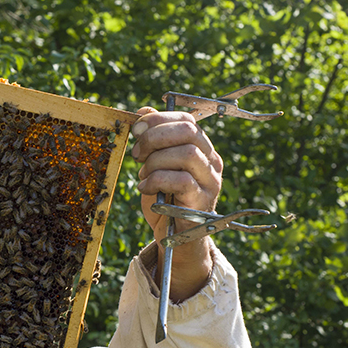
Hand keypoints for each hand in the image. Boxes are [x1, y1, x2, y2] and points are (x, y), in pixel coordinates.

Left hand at [131, 106, 222, 300]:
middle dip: (155, 138)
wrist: (173, 236)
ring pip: (186, 154)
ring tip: (143, 175)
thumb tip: (143, 111)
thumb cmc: (163, 198)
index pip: (186, 120)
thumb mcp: (154, 165)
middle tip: (137, 154)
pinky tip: (144, 188)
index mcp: (202, 148)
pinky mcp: (202, 200)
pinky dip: (156, 180)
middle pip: (189, 132)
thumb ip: (152, 140)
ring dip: (155, 161)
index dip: (158, 120)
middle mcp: (212, 161)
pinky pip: (181, 180)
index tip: (136, 131)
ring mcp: (210, 181)